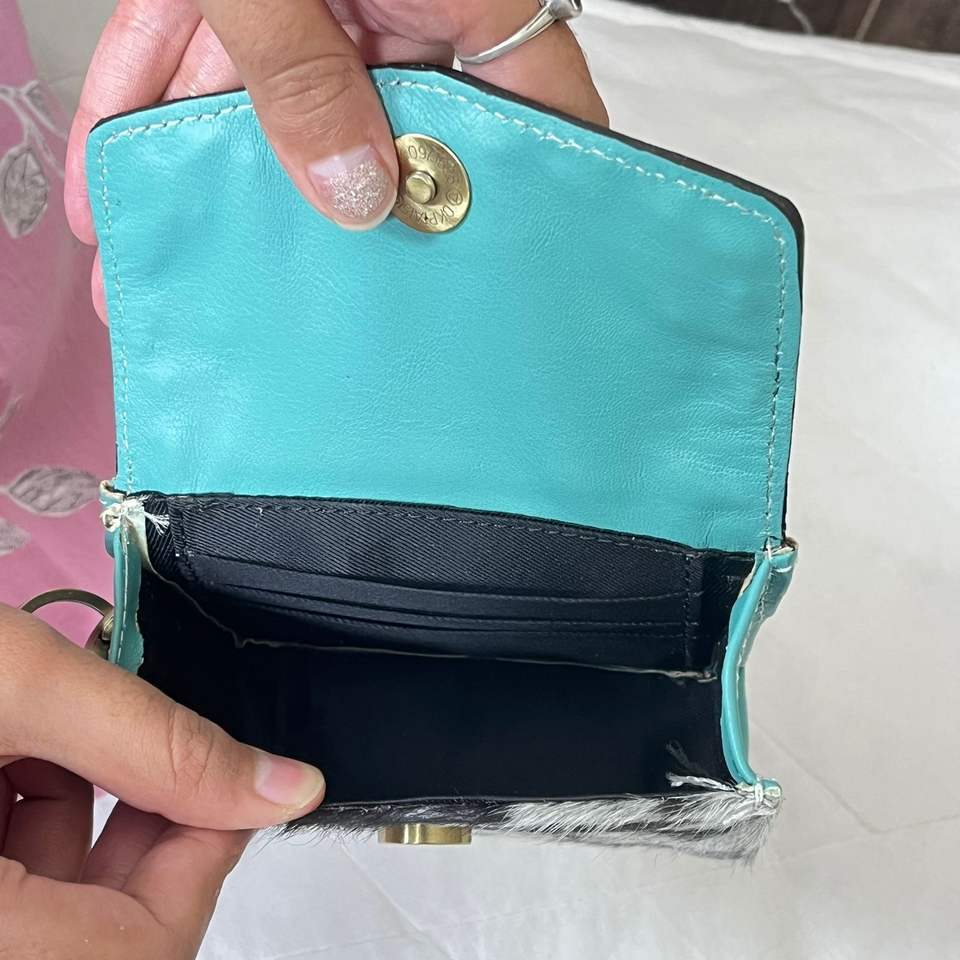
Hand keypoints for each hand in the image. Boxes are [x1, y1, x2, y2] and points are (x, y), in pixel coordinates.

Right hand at [0, 604, 324, 958]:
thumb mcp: (18, 689)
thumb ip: (155, 738)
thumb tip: (288, 785)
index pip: (143, 946)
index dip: (208, 852)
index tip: (233, 775)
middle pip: (105, 928)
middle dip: (153, 828)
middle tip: (157, 743)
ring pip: (58, 904)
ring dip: (93, 816)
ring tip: (81, 730)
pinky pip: (14, 888)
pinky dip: (36, 818)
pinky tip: (33, 750)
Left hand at [64, 0, 607, 320]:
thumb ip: (302, 68)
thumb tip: (350, 195)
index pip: (531, 105)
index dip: (524, 197)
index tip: (489, 277)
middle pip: (379, 127)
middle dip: (310, 213)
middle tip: (290, 300)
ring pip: (272, 103)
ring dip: (199, 180)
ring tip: (160, 265)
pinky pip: (203, 53)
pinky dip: (146, 107)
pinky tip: (109, 182)